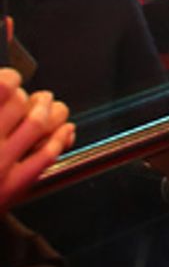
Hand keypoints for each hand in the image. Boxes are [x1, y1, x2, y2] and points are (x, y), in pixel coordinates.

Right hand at [0, 70, 74, 213]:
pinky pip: (45, 155)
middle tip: (33, 97)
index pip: (4, 85)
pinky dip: (59, 138)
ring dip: (49, 109)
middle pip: (19, 102)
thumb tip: (8, 87)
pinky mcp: (10, 188)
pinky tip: (64, 129)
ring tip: (48, 105)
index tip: (11, 80)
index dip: (10, 78)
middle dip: (27, 95)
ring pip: (37, 122)